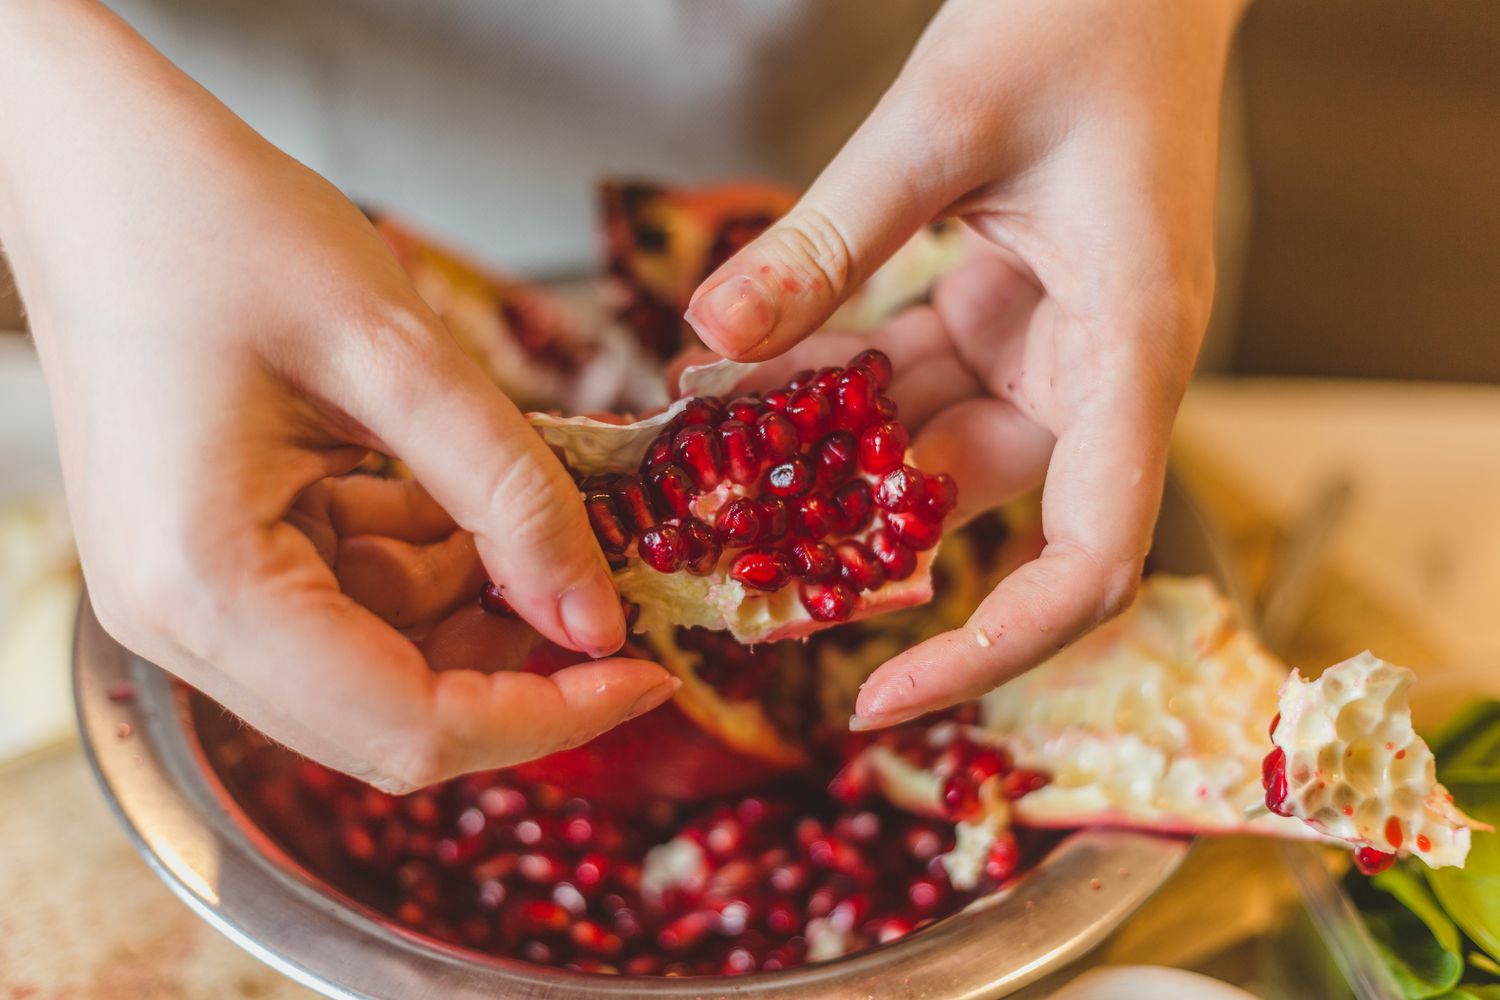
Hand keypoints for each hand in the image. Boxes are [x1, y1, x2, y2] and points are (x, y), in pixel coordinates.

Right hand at [0, 0, 672, 790]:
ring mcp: (194, 597)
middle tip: (615, 584)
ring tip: (541, 503)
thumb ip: (508, 495)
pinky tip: (464, 486)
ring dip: (480, 600)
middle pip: (393, 715)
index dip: (547, 715)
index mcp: (206, 587)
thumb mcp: (394, 352)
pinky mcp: (217, 560)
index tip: (649, 669)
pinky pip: (354, 598)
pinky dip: (431, 557)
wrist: (93, 166)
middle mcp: (183, 622)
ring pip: (384, 659)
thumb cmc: (214, 224)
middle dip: (520, 661)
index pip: (407, 726)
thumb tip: (596, 619)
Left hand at [683, 0, 1246, 726]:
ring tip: (706, 482)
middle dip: (852, 548)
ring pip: (923, 445)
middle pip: (979, 512)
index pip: (1089, 557)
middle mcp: (1094, 369)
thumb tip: (710, 338)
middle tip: (728, 579)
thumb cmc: (1084, 18)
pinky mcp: (998, 311)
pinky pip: (905, 376)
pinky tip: (740, 386)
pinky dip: (829, 386)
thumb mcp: (941, 125)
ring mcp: (1044, 343)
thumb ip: (829, 239)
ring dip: (820, 462)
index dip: (995, 648)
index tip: (883, 696)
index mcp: (1128, 350)